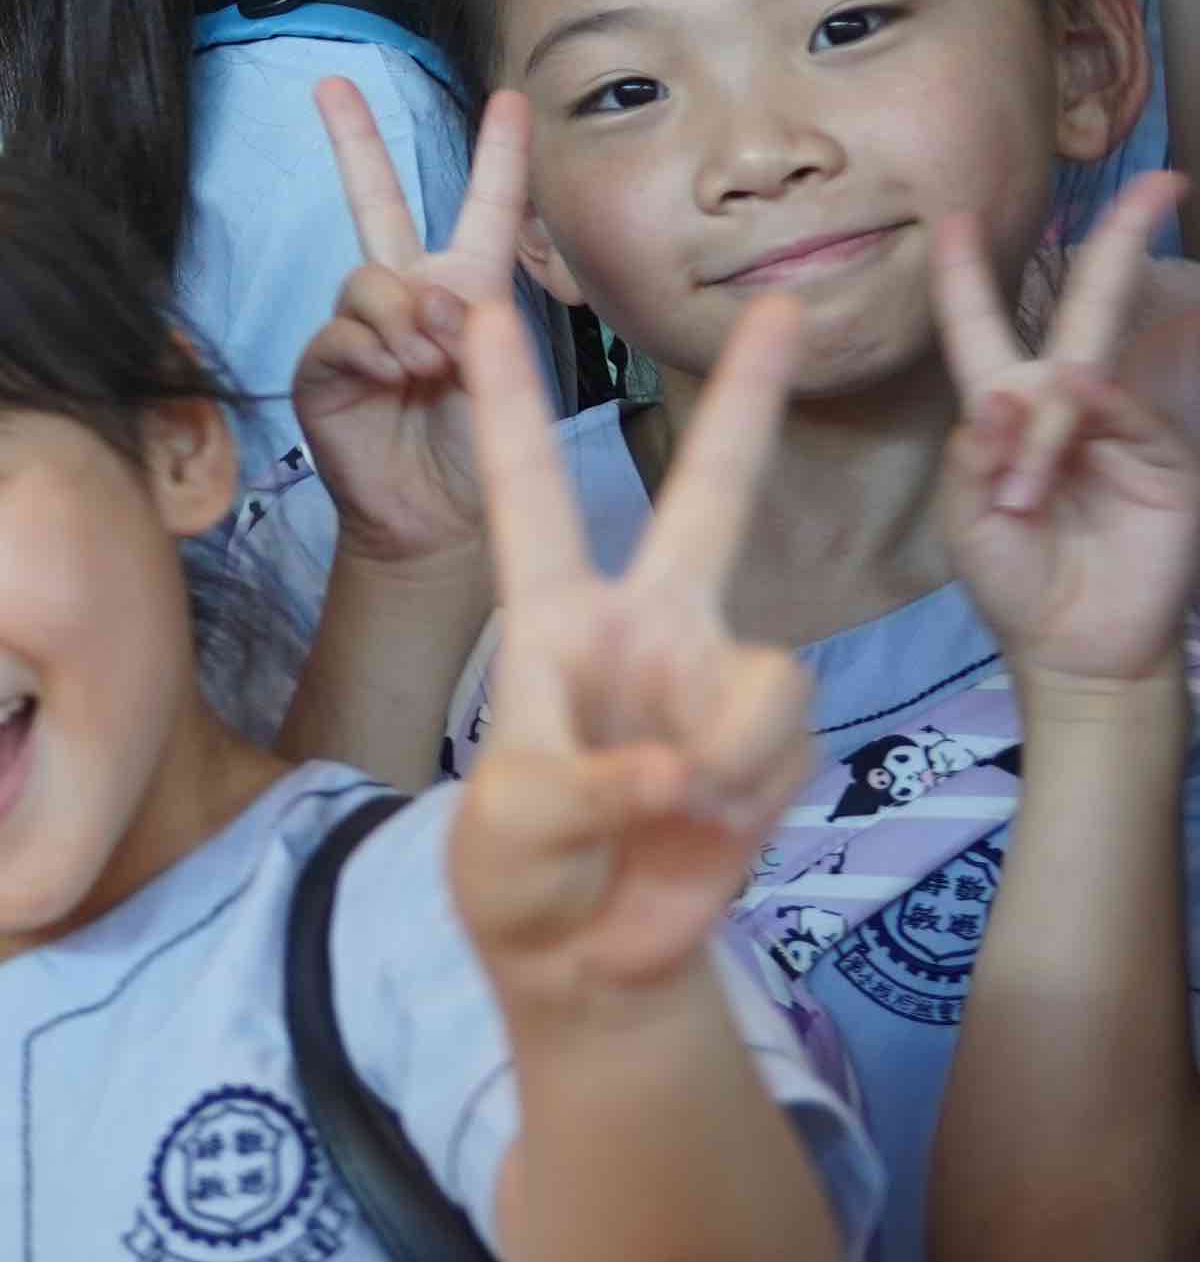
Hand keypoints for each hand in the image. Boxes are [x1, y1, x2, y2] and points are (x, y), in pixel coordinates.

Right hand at [290, 80, 533, 577]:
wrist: (436, 521)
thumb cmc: (480, 450)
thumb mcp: (504, 372)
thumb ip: (468, 322)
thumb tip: (419, 302)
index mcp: (467, 288)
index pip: (484, 208)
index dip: (499, 153)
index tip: (510, 98)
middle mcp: (407, 295)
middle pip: (376, 202)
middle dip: (353, 139)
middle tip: (330, 84)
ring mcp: (360, 329)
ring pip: (368, 278)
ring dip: (405, 317)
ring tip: (429, 365)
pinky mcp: (323, 367)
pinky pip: (341, 330)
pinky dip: (373, 350)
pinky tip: (396, 376)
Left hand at [448, 289, 815, 1019]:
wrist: (590, 956)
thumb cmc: (521, 874)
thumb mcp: (510, 826)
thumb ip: (582, 786)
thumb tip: (675, 772)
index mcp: (551, 620)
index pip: (527, 493)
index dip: (504, 403)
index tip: (475, 307)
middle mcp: (644, 626)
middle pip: (712, 496)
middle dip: (753, 403)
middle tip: (786, 306)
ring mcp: (715, 676)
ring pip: (764, 672)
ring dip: (721, 758)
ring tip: (666, 811)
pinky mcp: (771, 737)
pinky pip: (781, 741)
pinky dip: (744, 793)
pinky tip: (706, 829)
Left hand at [936, 173, 1199, 693]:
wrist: (1077, 646)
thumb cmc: (1014, 579)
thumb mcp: (972, 520)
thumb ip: (976, 459)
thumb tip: (1001, 398)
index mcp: (1001, 411)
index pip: (980, 328)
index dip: (964, 275)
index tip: (954, 217)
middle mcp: (1062, 402)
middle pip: (1084, 307)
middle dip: (1115, 242)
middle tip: (1153, 185)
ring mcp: (1118, 426)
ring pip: (1095, 369)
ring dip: (1052, 419)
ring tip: (1030, 498)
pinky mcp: (1161, 458)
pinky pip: (1125, 417)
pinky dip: (1094, 419)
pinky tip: (1070, 437)